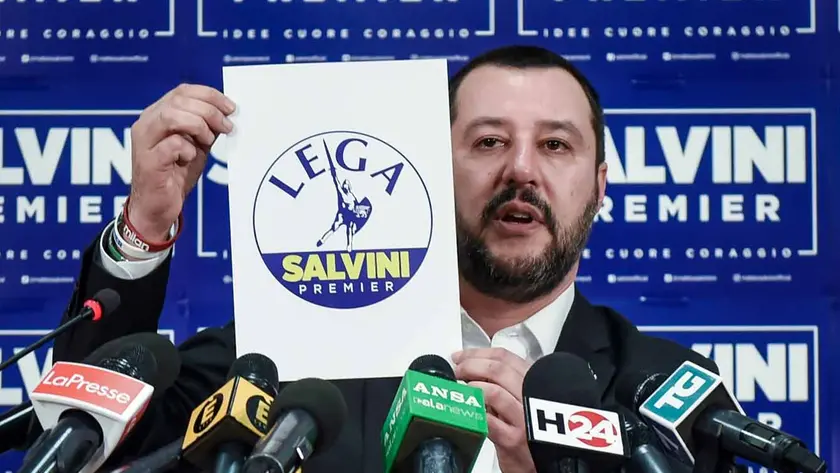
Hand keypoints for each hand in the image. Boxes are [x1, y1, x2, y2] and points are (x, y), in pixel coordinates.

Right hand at [128, 83, 235, 239]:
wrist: (158, 208)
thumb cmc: (176, 175)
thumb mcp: (197, 146)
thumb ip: (206, 128)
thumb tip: (227, 113)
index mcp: (157, 115)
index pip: (182, 91)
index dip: (209, 95)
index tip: (231, 108)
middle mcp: (146, 123)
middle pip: (179, 100)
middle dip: (210, 111)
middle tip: (227, 127)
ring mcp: (144, 141)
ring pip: (172, 116)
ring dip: (198, 126)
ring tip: (207, 142)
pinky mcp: (148, 161)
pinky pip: (173, 144)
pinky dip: (189, 150)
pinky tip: (190, 159)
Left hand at [453, 348, 536, 472]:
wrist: (547, 465)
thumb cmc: (533, 433)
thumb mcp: (526, 402)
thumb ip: (508, 385)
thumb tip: (475, 369)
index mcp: (535, 383)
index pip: (506, 357)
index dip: (478, 353)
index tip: (462, 355)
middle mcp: (532, 397)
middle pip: (498, 369)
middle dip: (470, 365)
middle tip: (457, 369)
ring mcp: (523, 419)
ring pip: (493, 391)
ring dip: (470, 386)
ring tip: (461, 387)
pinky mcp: (513, 440)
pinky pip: (488, 419)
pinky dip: (474, 410)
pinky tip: (467, 408)